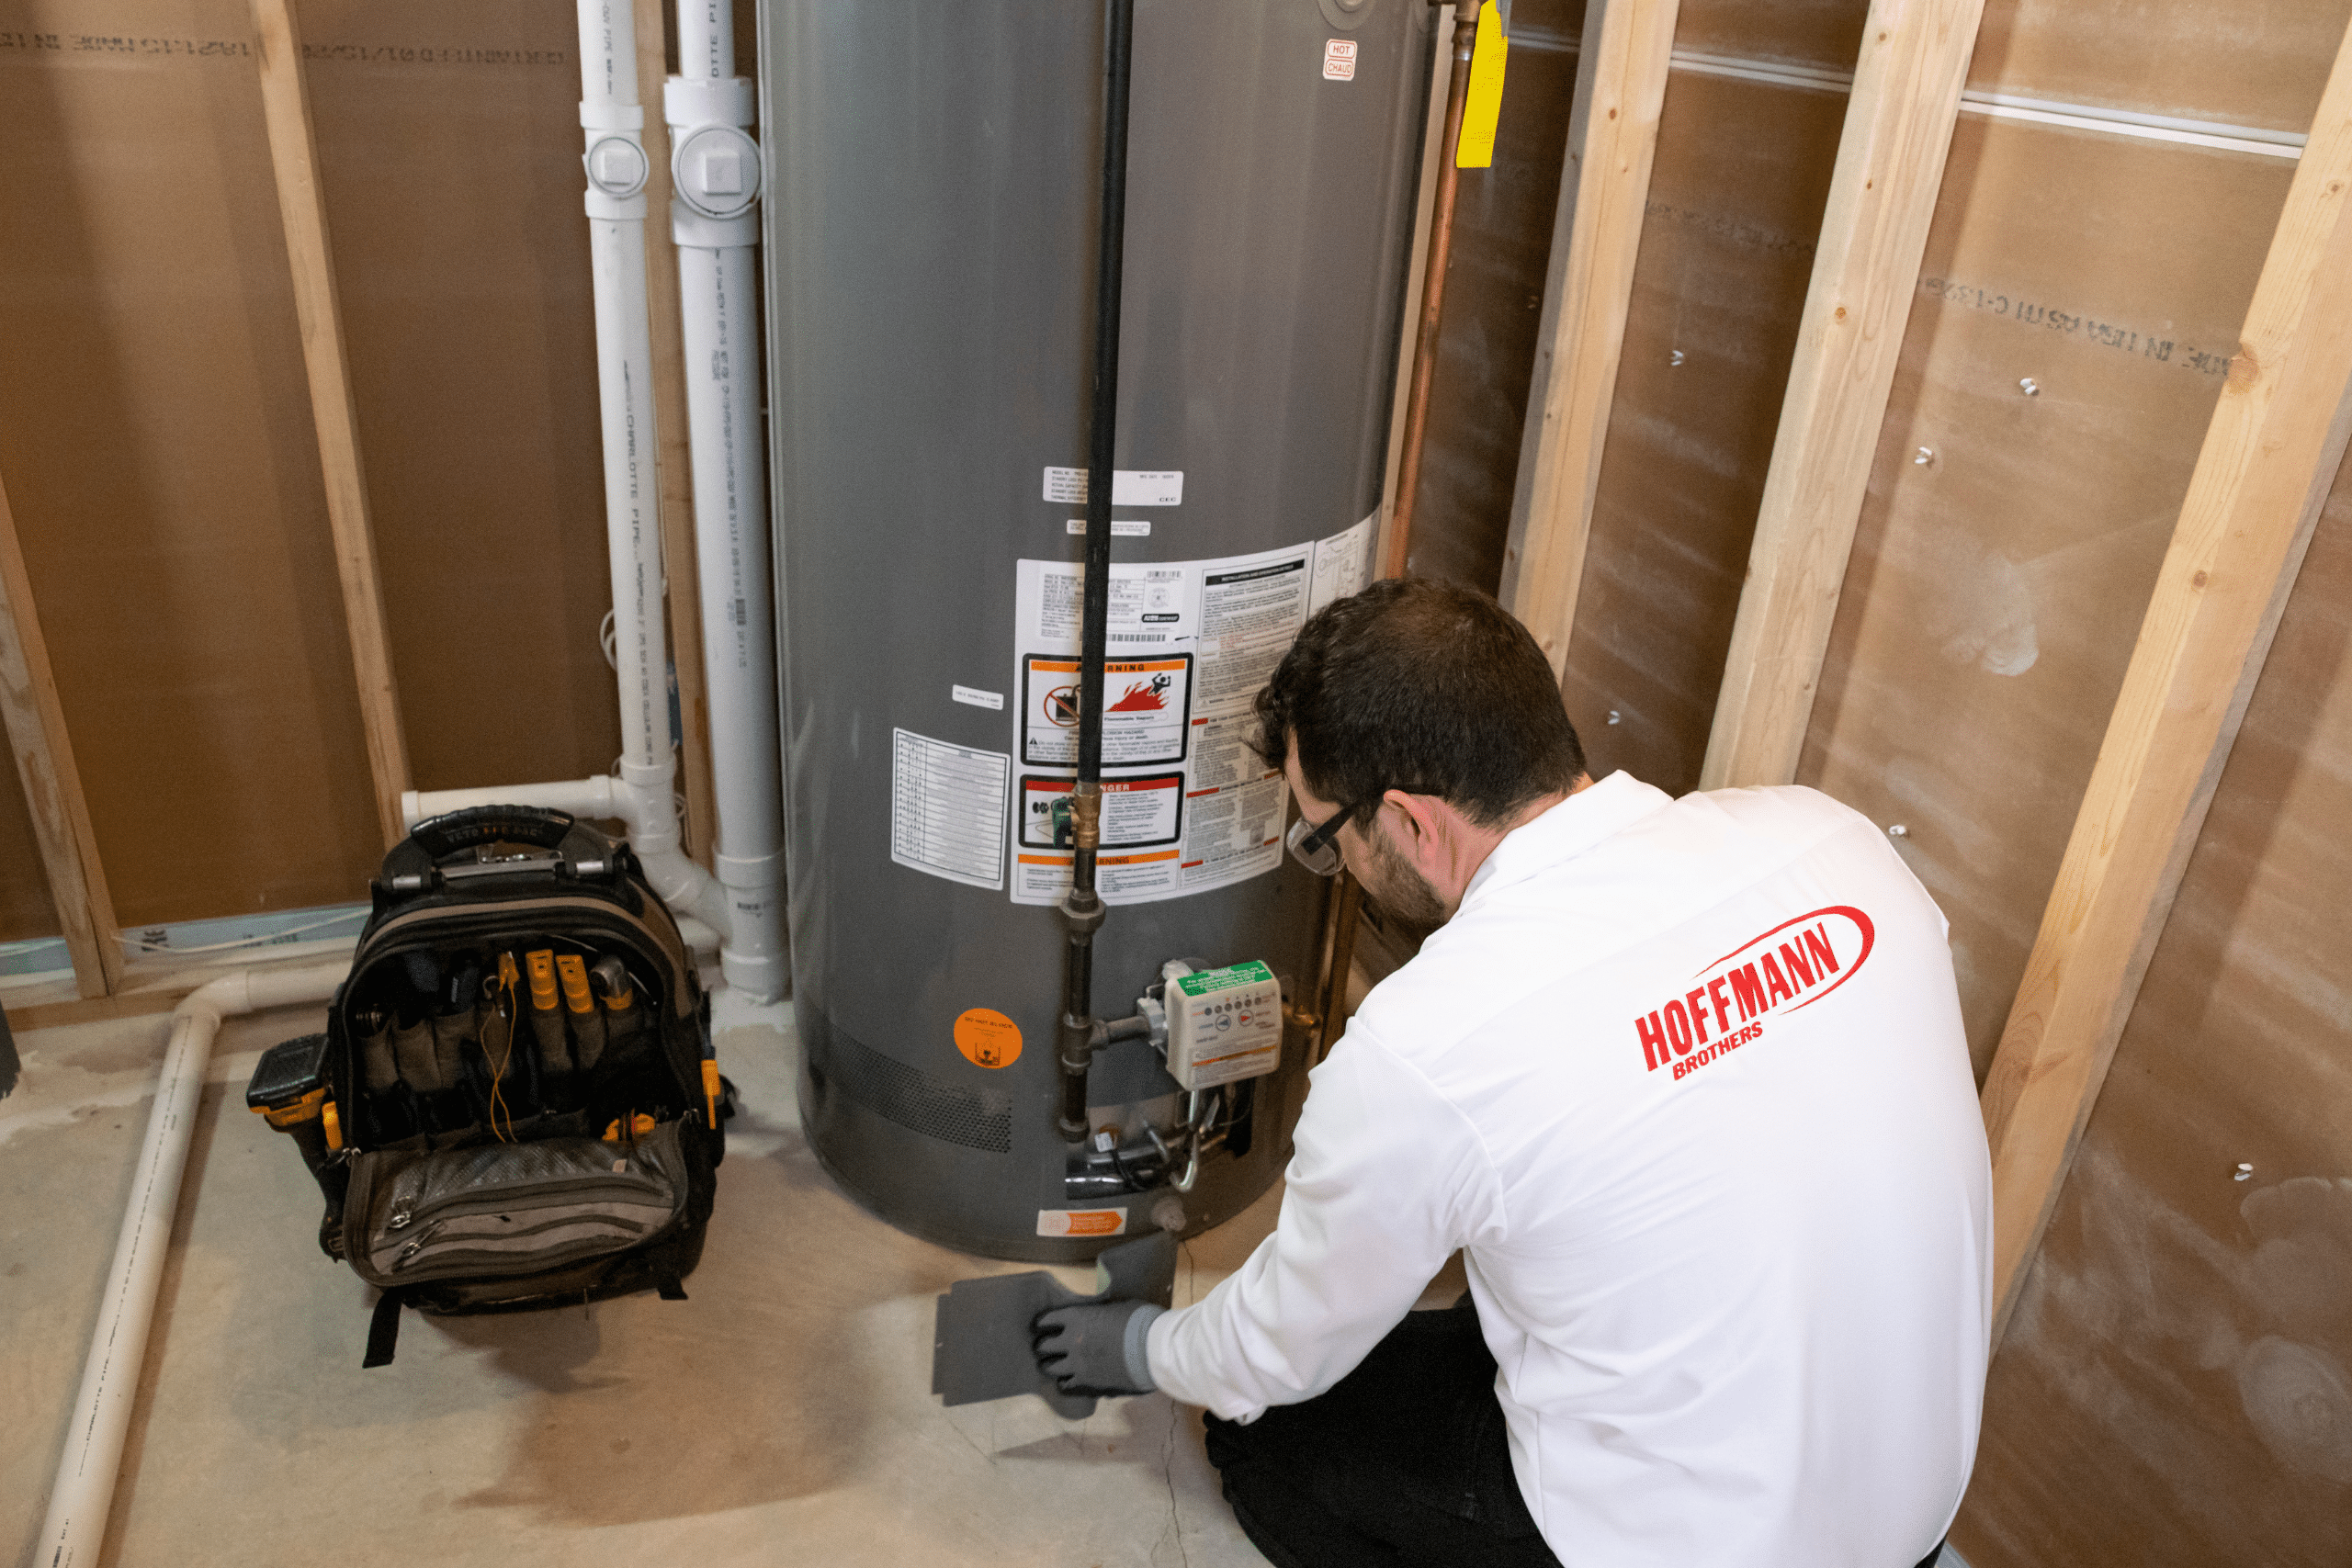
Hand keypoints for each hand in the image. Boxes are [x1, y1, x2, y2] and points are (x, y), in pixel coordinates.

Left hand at [1031, 1299, 1162, 1396]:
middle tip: (1044, 1347)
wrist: (1153, 1349)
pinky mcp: (1087, 1383)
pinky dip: (1065, 1382)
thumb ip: (1100, 1313)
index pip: (1046, 1320)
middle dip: (1043, 1346)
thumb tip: (1098, 1316)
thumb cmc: (1140, 1322)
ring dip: (1050, 1365)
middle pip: (1043, 1346)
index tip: (1041, 1326)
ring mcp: (1077, 1364)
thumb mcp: (1117, 1306)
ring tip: (1052, 1365)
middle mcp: (1070, 1341)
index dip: (1042, 1323)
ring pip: (1049, 1368)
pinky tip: (1068, 1380)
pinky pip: (1065, 1385)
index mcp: (1076, 1317)